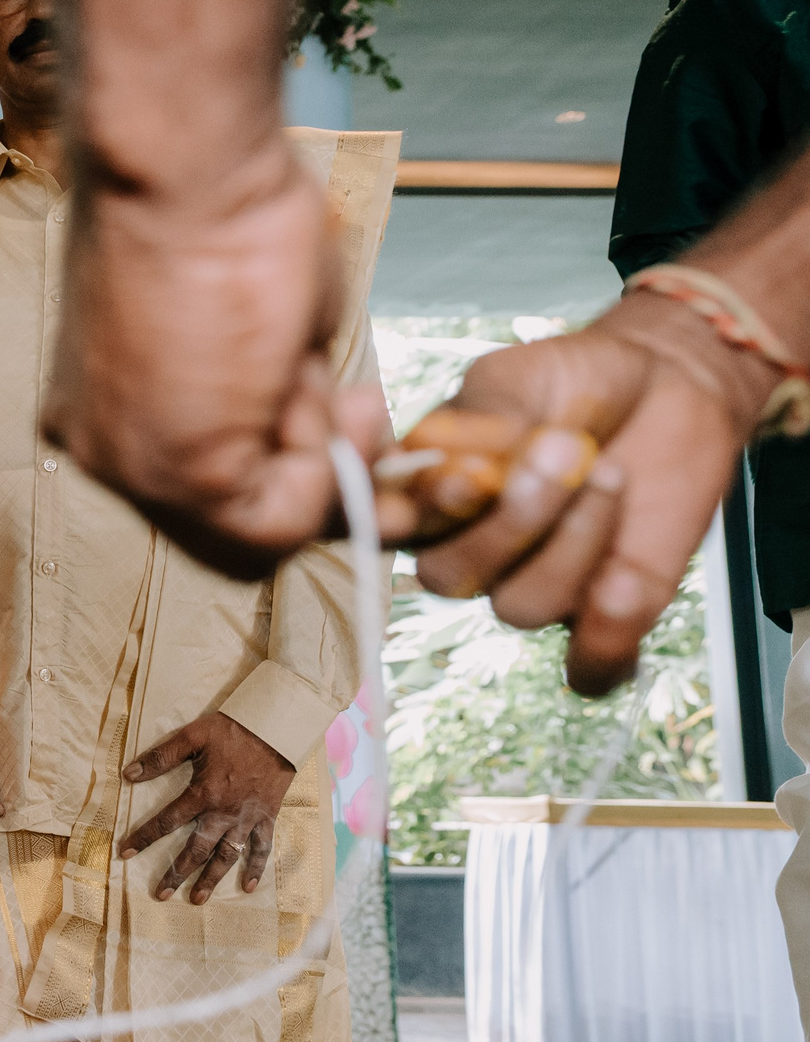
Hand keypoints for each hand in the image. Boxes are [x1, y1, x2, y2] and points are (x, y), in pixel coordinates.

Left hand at [41, 140, 389, 580]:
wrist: (185, 171)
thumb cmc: (218, 213)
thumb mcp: (250, 328)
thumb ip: (270, 395)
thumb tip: (325, 433)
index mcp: (103, 408)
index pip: (206, 481)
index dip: (289, 459)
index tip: (341, 411)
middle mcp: (104, 451)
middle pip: (229, 511)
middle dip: (314, 466)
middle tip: (358, 411)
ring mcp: (136, 472)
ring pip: (260, 516)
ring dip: (318, 447)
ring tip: (305, 359)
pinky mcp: (184, 476)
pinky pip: (280, 515)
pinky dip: (324, 463)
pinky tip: (307, 381)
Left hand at [118, 710, 292, 901]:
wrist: (277, 728)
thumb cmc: (233, 730)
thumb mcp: (192, 736)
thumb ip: (161, 757)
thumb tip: (128, 774)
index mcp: (202, 794)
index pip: (166, 822)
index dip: (144, 838)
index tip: (125, 854)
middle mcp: (223, 813)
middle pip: (196, 849)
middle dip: (177, 873)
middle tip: (161, 894)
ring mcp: (247, 818)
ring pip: (226, 856)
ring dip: (211, 879)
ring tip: (197, 899)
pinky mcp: (267, 818)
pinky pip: (262, 848)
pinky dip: (256, 869)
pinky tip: (247, 888)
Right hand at [375, 291, 769, 694]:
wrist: (671, 382)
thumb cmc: (578, 378)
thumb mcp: (516, 377)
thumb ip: (481, 422)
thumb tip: (451, 479)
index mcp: (424, 493)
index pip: (371, 527)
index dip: (382, 525)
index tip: (431, 494)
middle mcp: (466, 548)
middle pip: (449, 577)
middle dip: (510, 519)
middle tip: (565, 449)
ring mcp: (534, 582)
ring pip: (522, 606)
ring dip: (574, 541)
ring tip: (612, 474)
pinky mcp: (606, 611)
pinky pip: (592, 664)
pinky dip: (608, 633)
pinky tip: (625, 581)